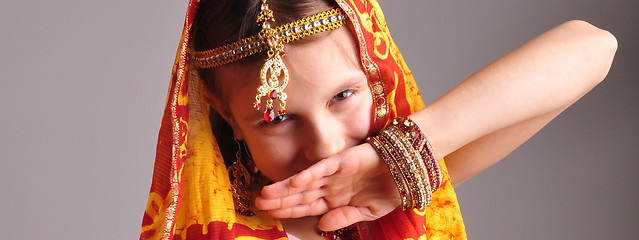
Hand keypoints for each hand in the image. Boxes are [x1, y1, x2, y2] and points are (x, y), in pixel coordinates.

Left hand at [254, 143, 400, 230]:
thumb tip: (322, 226)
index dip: (289, 211)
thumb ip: (344, 218)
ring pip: (305, 182)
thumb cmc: (390, 190)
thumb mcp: (368, 212)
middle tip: (258, 204)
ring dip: (286, 188)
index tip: (271, 215)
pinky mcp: (342, 161)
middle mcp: (330, 186)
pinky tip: (294, 182)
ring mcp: (334, 173)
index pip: (307, 207)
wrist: (409, 171)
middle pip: (300, 195)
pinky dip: (308, 175)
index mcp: (335, 199)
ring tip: (266, 194)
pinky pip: (321, 169)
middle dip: (280, 200)